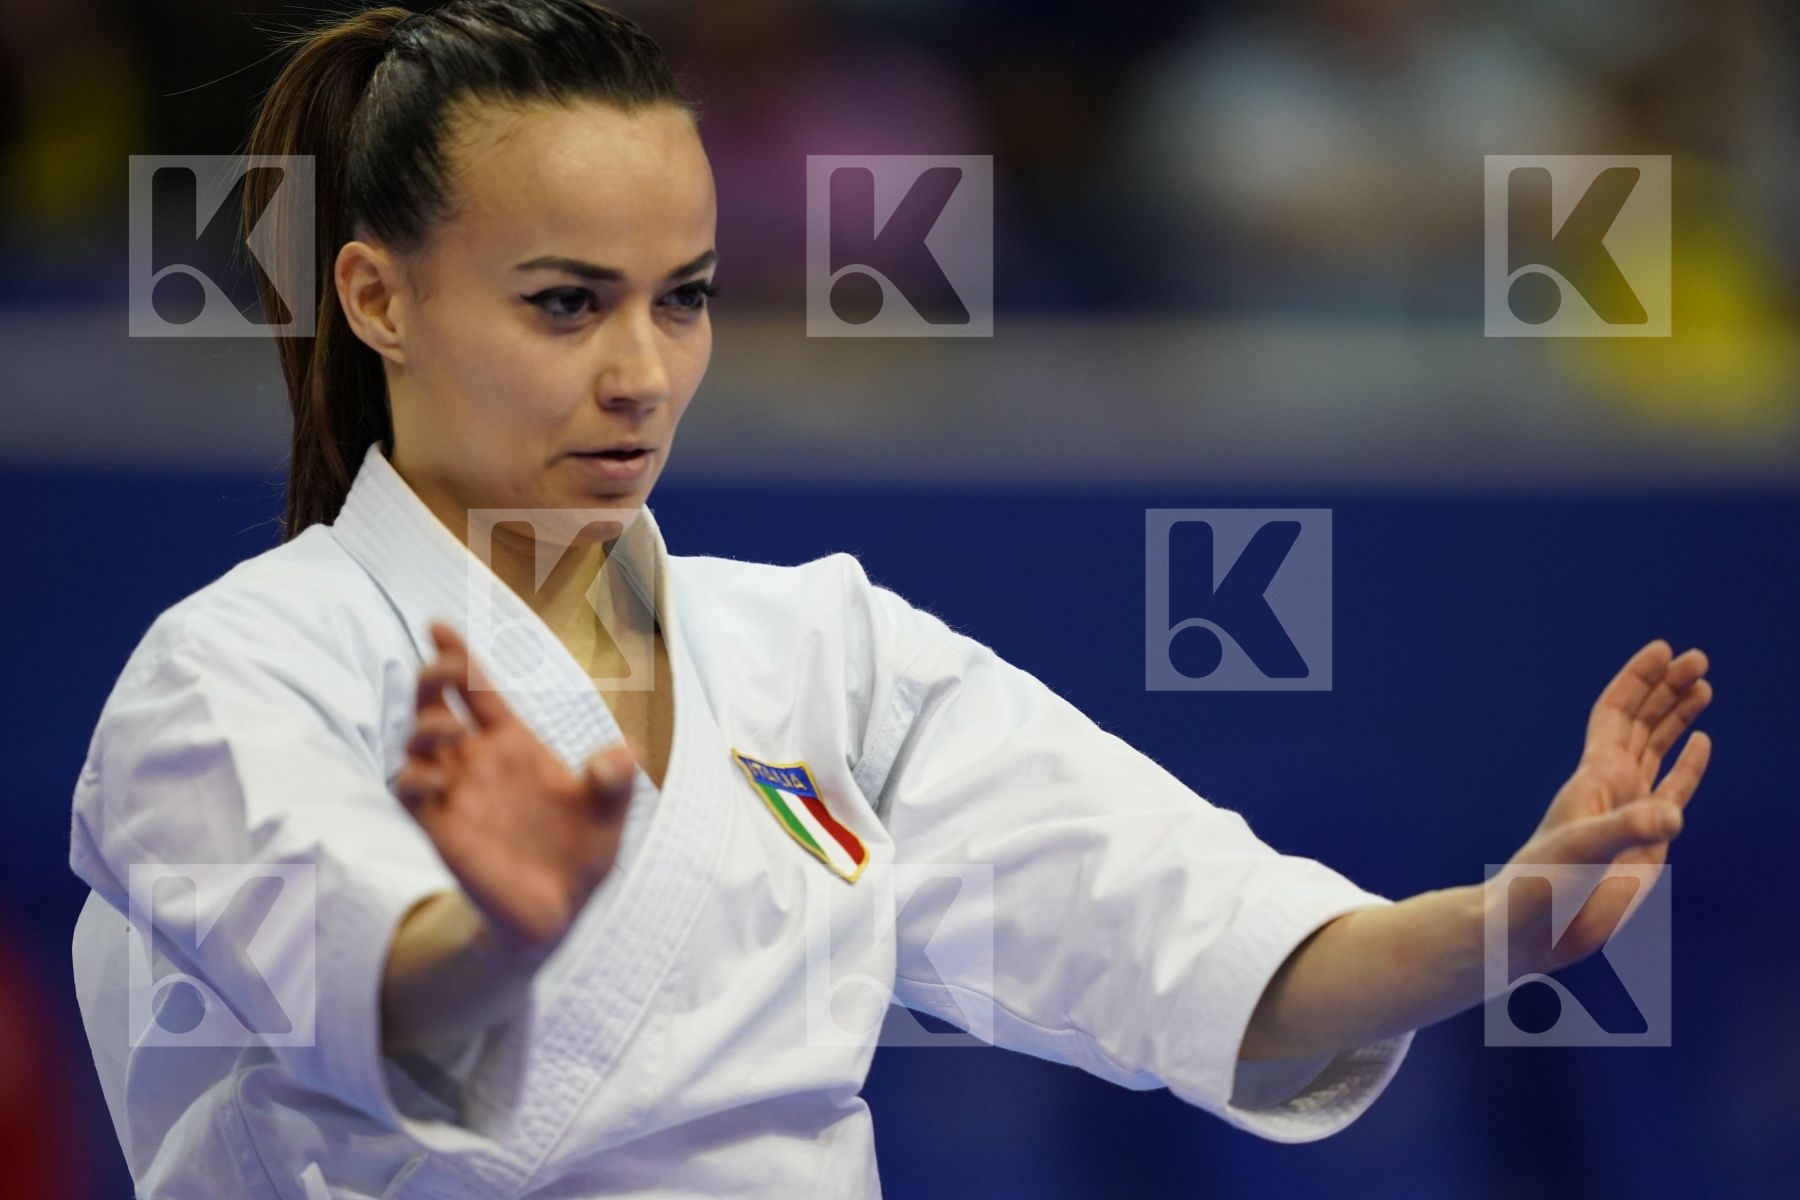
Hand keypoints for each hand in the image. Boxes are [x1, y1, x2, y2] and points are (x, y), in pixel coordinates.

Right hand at [395, 621, 636, 950]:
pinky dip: (416, 777)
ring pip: (418, 742)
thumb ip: (614, 780)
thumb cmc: (581, 852)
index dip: (459, 655)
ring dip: (425, 726)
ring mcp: (457, 792)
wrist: (558, 912)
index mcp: (515, 744)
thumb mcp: (608, 813)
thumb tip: (627, 753)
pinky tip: (437, 777)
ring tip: (446, 728)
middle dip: (433, 679)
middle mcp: (479, 761)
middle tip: (441, 666)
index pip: (478, 690)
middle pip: (438, 705)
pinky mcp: (442, 827)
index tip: (438, 624)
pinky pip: (412, 791)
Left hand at [1494, 639, 1712, 975]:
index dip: (1638, 680)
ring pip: (1657, 748)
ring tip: (1704, 684)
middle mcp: (1612, 787)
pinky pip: (1672, 789)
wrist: (1534, 932)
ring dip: (1678, 716)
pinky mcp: (1645, 841)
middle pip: (1642, 721)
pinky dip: (1688, 764)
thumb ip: (1627, 832)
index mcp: (1593, 778)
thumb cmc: (1542, 888)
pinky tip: (1702, 742)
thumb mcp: (1582, 854)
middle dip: (1666, 688)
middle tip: (1698, 657)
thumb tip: (1671, 816)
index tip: (1663, 649)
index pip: (1617, 713)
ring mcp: (1629, 811)